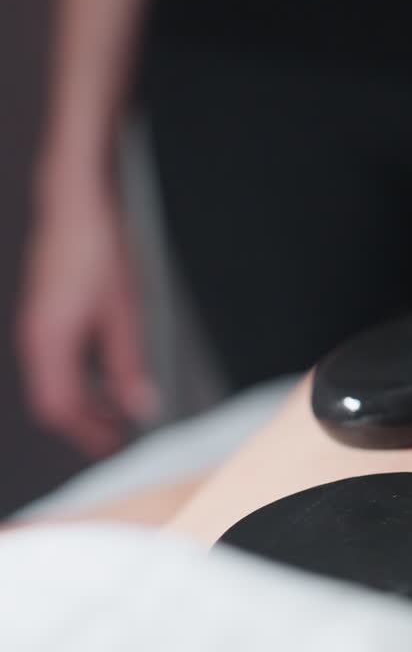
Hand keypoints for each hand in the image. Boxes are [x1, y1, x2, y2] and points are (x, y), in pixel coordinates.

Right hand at [17, 165, 154, 456]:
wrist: (75, 205)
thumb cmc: (99, 249)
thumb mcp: (125, 311)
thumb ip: (129, 362)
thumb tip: (138, 405)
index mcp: (49, 339)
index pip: (60, 407)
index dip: (88, 432)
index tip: (115, 447)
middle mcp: (33, 337)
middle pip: (52, 401)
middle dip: (85, 424)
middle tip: (120, 436)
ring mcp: (34, 326)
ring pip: (50, 384)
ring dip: (82, 404)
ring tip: (117, 412)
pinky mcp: (42, 316)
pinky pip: (52, 364)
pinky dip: (77, 381)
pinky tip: (103, 380)